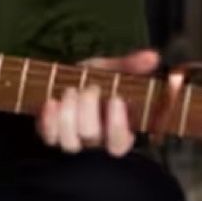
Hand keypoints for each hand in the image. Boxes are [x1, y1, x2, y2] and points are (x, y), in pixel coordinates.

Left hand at [36, 49, 160, 156]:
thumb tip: (152, 57)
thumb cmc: (92, 79)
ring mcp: (72, 143)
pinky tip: (52, 101)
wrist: (62, 81)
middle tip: (90, 87)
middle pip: (91, 136)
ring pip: (69, 141)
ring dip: (68, 112)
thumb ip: (130, 66)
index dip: (117, 124)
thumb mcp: (110, 71)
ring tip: (70, 90)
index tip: (115, 98)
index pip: (119, 142)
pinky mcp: (52, 137)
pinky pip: (49, 137)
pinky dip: (49, 119)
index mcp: (117, 133)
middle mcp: (95, 143)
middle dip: (88, 107)